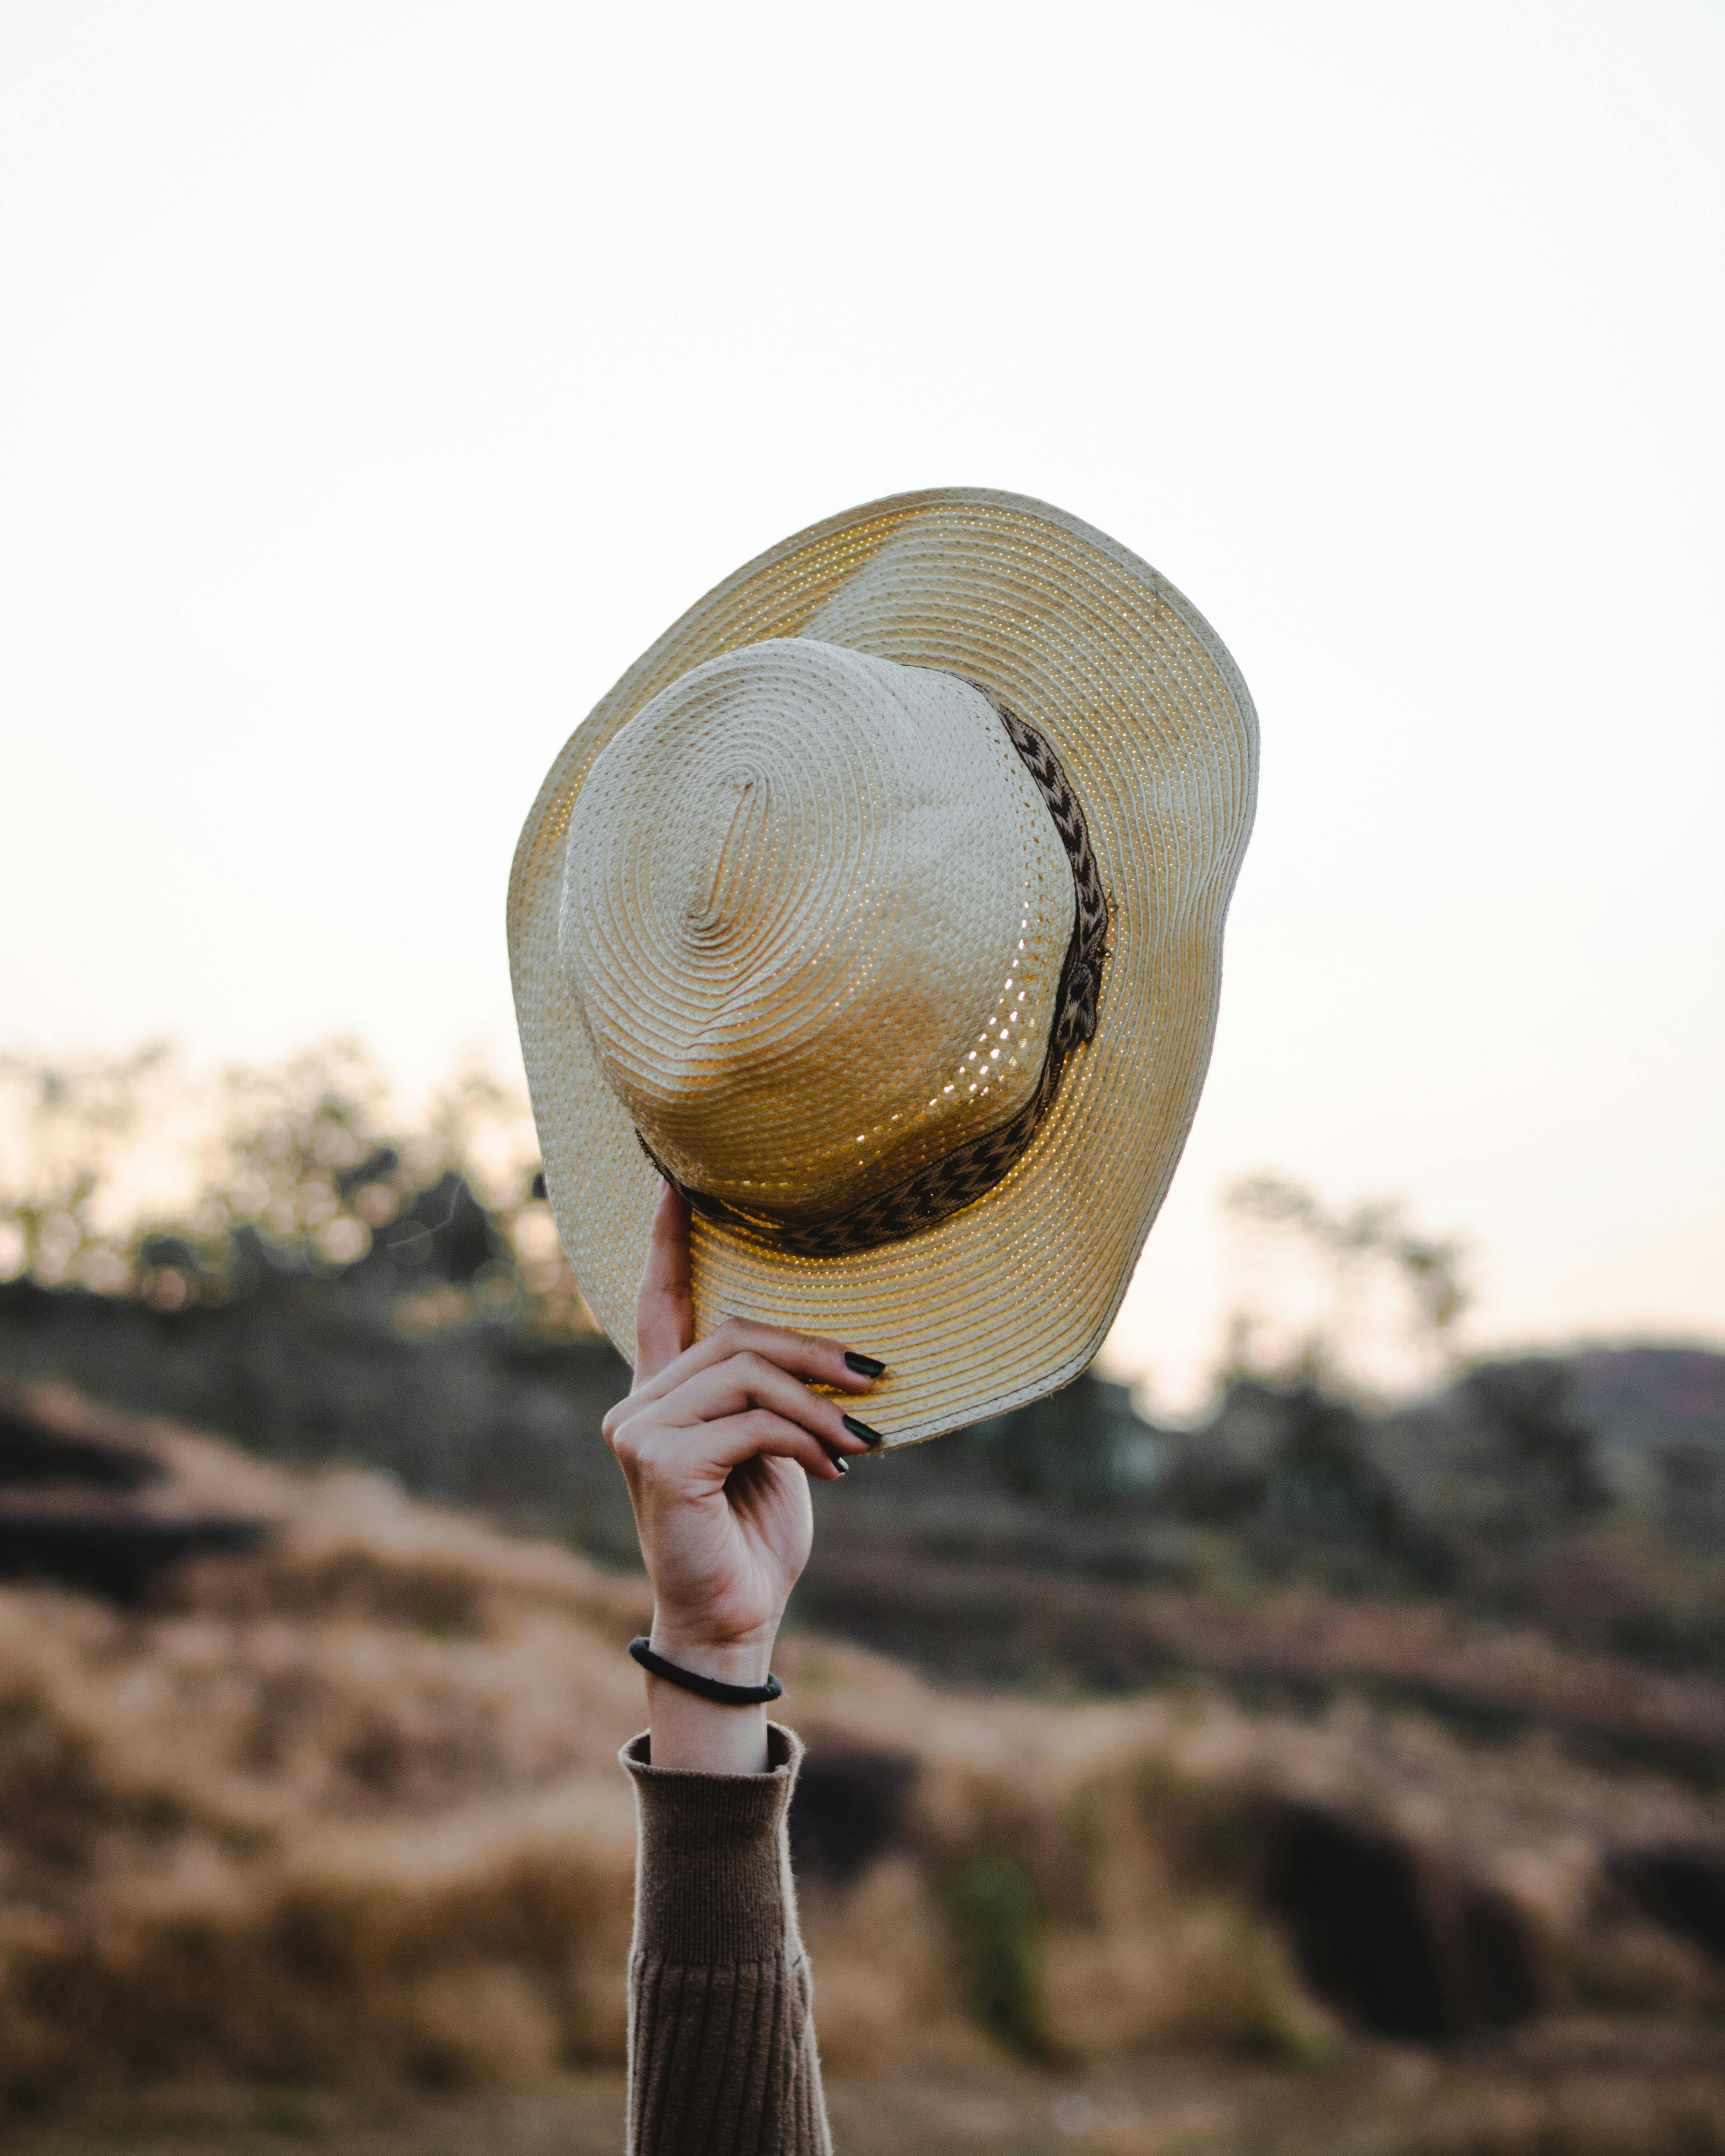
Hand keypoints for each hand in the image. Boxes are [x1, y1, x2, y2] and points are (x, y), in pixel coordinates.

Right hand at [602, 1183, 883, 1769]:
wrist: (731, 1620)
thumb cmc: (753, 1538)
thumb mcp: (771, 1452)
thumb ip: (773, 1399)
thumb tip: (833, 1358)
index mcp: (662, 1395)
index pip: (660, 1303)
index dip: (666, 1241)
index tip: (677, 1180)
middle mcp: (637, 1404)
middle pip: (734, 1335)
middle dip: (812, 1351)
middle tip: (874, 1377)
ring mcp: (638, 1430)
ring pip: (748, 1375)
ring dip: (818, 1404)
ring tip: (862, 1439)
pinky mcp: (659, 1460)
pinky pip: (752, 1421)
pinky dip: (805, 1438)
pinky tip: (834, 1468)